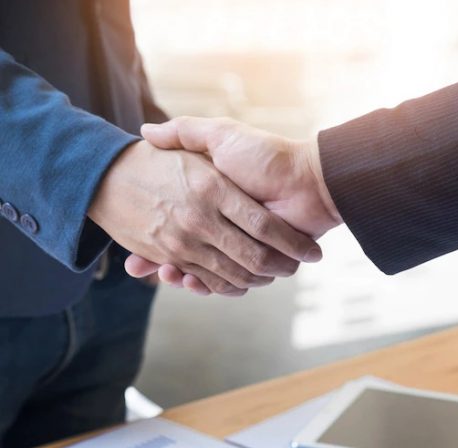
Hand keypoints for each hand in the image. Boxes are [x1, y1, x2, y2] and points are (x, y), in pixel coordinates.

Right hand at [127, 117, 341, 292]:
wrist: (307, 180)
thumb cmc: (264, 155)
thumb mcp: (221, 135)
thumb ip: (187, 131)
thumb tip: (146, 133)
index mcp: (211, 200)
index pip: (172, 220)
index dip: (150, 233)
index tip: (130, 240)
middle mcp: (220, 224)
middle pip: (183, 250)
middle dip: (162, 260)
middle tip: (136, 265)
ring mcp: (235, 243)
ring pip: (200, 268)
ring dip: (181, 275)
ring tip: (165, 271)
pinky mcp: (252, 259)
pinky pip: (223, 279)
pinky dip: (208, 285)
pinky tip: (190, 280)